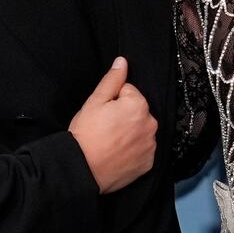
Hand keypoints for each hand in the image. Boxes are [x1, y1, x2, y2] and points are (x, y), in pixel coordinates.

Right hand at [68, 57, 157, 193]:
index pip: (129, 92)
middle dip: (124, 116)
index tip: (103, 114)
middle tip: (105, 128)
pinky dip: (133, 151)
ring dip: (130, 133)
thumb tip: (123, 62)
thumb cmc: (86, 134)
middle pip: (138, 112)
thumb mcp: (95, 102)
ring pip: (141, 131)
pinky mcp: (149, 163)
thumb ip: (112, 80)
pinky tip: (118, 154)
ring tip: (110, 142)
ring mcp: (151, 145)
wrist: (82, 170)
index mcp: (139, 105)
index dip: (113, 101)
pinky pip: (143, 150)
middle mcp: (151, 124)